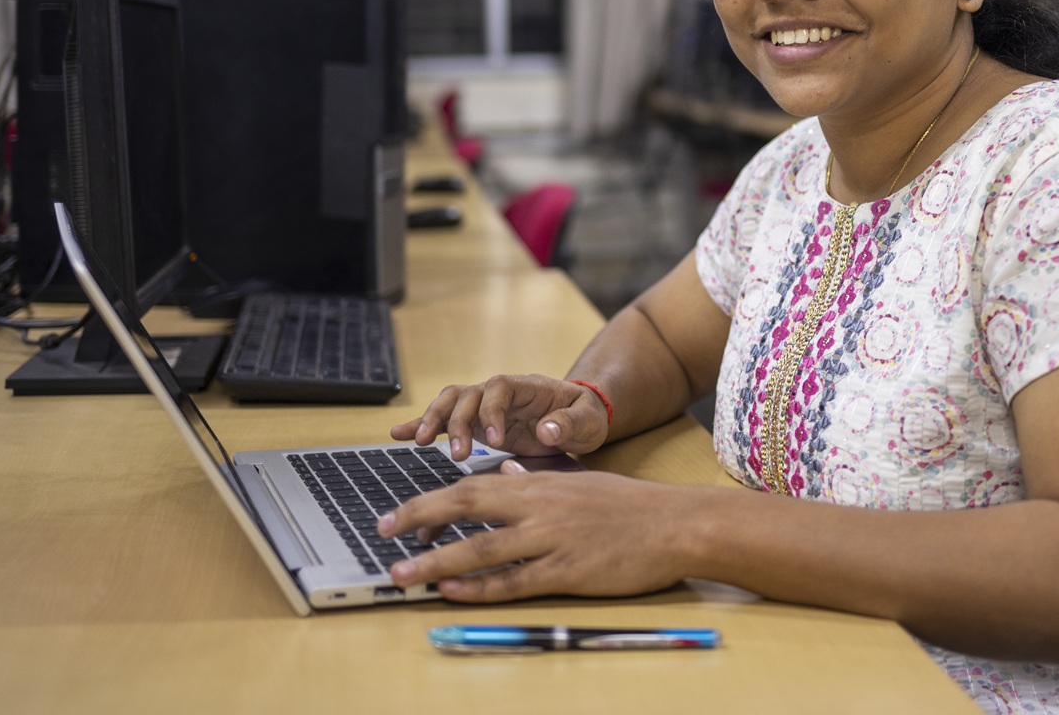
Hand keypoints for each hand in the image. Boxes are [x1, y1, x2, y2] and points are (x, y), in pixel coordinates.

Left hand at [377, 463, 696, 600]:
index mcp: (540, 483)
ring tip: (400, 573)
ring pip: (481, 547)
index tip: (399, 514)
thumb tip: (508, 468)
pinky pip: (514, 580)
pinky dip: (478, 585)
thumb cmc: (631, 506)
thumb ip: (538, 477)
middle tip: (382, 531)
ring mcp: (552, 538)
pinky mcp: (568, 571)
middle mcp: (539, 505)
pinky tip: (452, 589)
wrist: (676, 524)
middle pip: (466, 505)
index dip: (430, 499)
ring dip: (435, 561)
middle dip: (418, 518)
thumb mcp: (579, 481)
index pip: (472, 484)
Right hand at [389, 373, 608, 460]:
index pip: (500, 389)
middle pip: (469, 395)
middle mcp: (502, 392)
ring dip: (433, 420)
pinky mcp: (477, 421)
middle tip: (457, 453)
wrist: (580, 418)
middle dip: (458, 422)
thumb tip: (547, 429)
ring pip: (451, 402)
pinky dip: (422, 424)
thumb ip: (570, 424)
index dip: (492, 412)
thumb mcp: (589, 421)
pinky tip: (398, 435)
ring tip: (420, 442)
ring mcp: (486, 405)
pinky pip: (445, 418)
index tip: (494, 440)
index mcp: (529, 387)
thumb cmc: (585, 417)